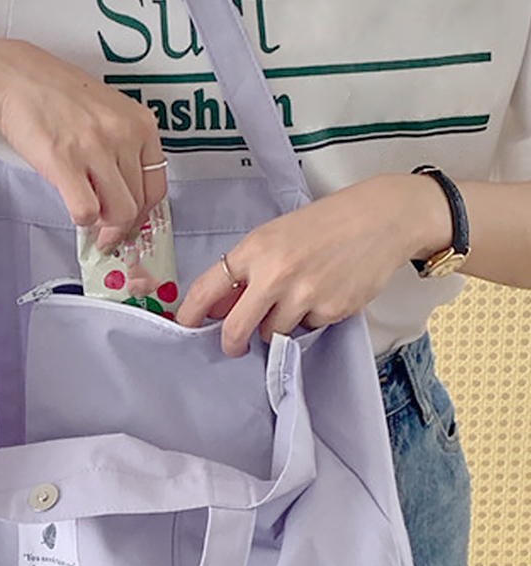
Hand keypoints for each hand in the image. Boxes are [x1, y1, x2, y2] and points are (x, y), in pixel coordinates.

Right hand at [0, 39, 166, 249]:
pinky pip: (86, 211)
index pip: (156, 187)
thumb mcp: (107, 112)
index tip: (129, 222)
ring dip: (101, 225)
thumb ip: (123, 149)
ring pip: (118, 213)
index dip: (142, 214)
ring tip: (88, 218)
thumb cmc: (56, 95)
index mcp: (140, 123)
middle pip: (137, 205)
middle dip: (120, 226)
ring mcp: (96, 148)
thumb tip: (126, 194)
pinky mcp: (65, 162)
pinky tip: (72, 206)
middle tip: (104, 231)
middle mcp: (123, 135)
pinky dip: (80, 219)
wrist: (15, 77)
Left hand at [176, 173, 450, 355]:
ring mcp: (303, 295)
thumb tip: (215, 310)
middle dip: (230, 343)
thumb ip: (245, 272)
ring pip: (273, 334)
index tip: (183, 328)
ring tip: (296, 299)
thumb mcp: (275, 237)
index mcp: (254, 250)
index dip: (189, 315)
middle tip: (234, 346)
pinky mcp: (330, 310)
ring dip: (277, 326)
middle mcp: (275, 274)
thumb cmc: (323, 225)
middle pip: (235, 328)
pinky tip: (324, 294)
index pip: (206, 289)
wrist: (382, 218)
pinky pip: (306, 329)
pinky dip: (309, 320)